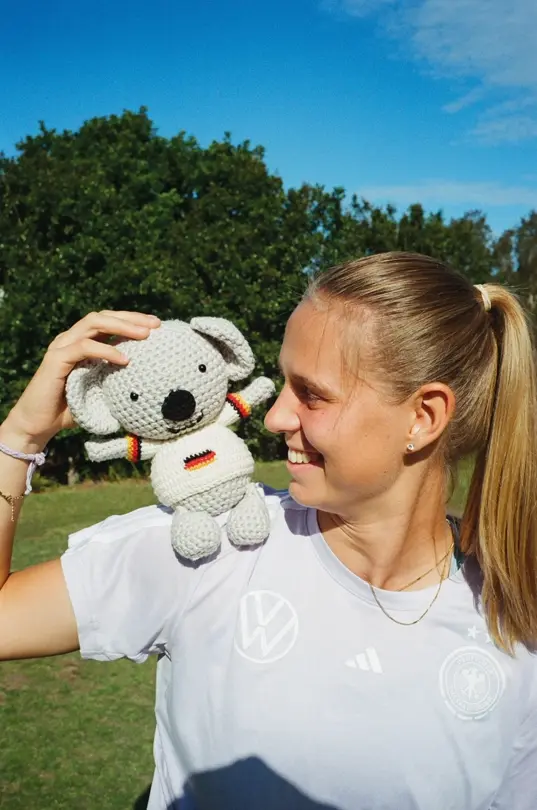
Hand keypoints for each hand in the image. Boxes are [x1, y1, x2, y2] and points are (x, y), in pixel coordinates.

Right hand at [2, 311, 160, 449]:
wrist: (40, 425)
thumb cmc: (72, 409)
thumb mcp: (102, 390)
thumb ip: (117, 379)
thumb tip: (150, 380)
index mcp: (83, 342)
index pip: (109, 321)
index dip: (133, 319)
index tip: (157, 325)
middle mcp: (71, 339)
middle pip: (103, 316)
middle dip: (131, 318)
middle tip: (155, 325)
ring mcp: (62, 346)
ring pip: (93, 324)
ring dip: (121, 327)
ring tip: (144, 335)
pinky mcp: (55, 359)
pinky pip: (83, 347)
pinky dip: (106, 350)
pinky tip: (124, 359)